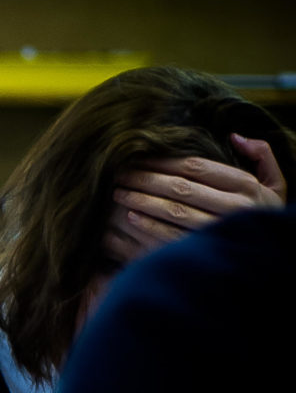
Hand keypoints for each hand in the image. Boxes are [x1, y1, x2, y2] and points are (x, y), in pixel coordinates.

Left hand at [106, 142, 284, 263]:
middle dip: (145, 179)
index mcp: (246, 186)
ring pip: (174, 212)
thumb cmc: (266, 213)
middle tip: (119, 173)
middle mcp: (234, 208)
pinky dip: (149, 226)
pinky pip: (172, 237)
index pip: (196, 167)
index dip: (163, 160)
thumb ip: (261, 155)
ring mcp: (219, 231)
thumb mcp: (275, 183)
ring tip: (118, 193)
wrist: (271, 257)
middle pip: (180, 188)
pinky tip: (130, 217)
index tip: (139, 156)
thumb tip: (234, 136)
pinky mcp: (206, 250)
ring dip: (142, 200)